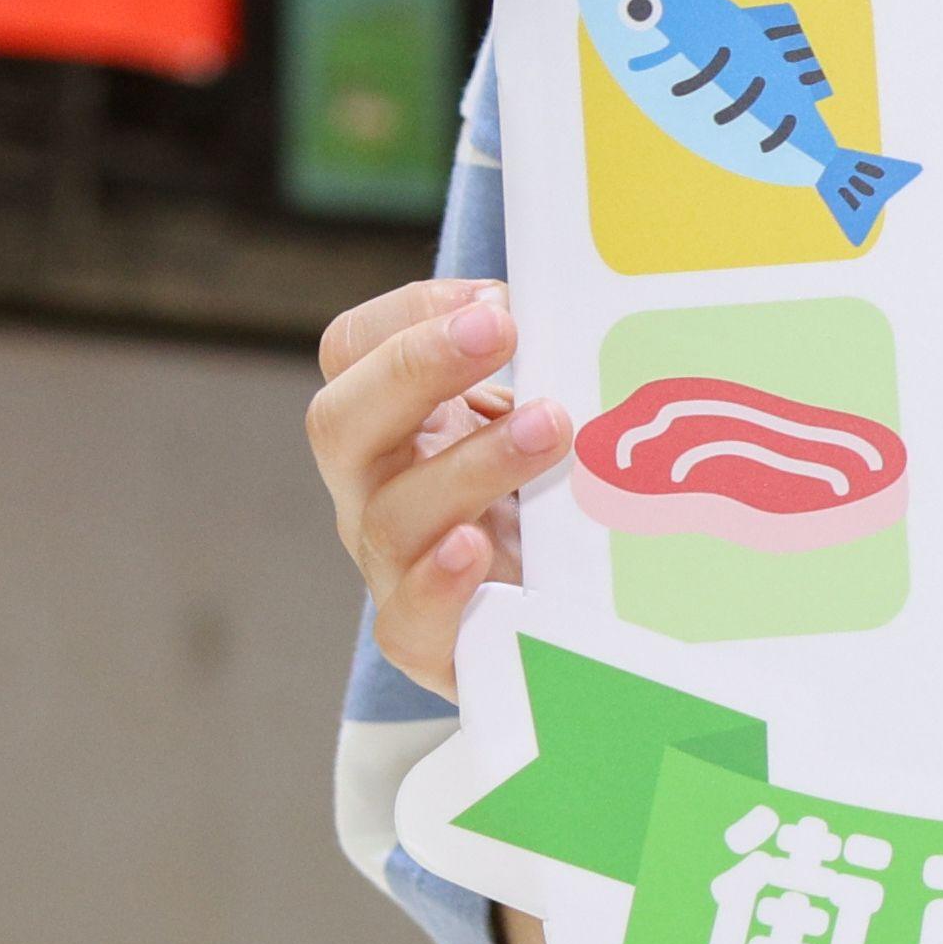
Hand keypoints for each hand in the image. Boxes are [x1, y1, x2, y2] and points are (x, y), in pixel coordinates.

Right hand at [304, 280, 536, 687]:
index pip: (353, 350)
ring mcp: (392, 570)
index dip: (408, 314)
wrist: (563, 626)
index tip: (497, 298)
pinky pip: (406, 619)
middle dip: (416, 365)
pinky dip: (436, 582)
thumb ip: (547, 371)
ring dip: (470, 463)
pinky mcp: (428, 645)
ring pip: (392, 515)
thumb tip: (603, 305)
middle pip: (340, 422)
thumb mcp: (542, 424)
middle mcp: (375, 490)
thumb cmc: (552, 506)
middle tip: (500, 327)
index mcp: (395, 424)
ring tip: (548, 427)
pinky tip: (474, 549)